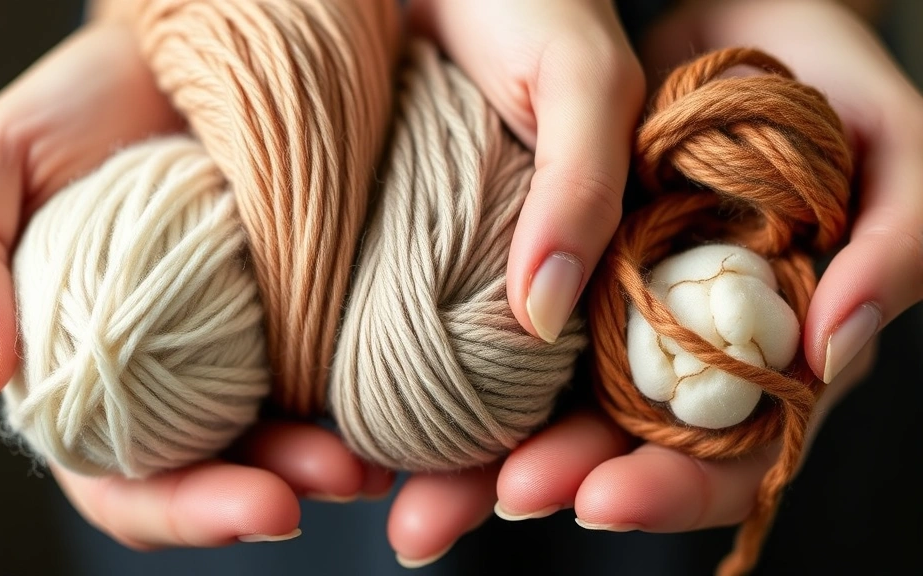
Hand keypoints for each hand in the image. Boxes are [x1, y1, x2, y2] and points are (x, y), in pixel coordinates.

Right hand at [0, 23, 392, 547]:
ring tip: (376, 458)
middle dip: (274, 496)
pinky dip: (358, 400)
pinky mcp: (295, 313)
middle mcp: (165, 380)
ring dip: (329, 464)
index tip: (261, 509)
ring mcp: (235, 351)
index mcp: (85, 378)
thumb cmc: (79, 106)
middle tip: (339, 478)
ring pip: (279, 440)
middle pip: (214, 476)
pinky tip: (391, 404)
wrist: (178, 53)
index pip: (125, 484)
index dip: (183, 514)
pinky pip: (325, 372)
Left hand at [494, 0, 918, 541]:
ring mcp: (630, 314)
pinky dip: (487, 383)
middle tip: (507, 494)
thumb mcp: (891, 144)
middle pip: (634, 449)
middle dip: (569, 482)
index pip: (735, 452)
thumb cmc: (825, 75)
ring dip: (508, 458)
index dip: (675, 487)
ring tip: (443, 496)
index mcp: (782, 346)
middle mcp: (698, 348)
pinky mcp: (578, 274)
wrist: (729, 13)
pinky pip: (531, 340)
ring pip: (571, 410)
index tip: (604, 498)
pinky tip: (434, 417)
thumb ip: (896, 244)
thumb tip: (830, 347)